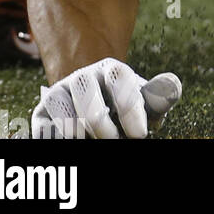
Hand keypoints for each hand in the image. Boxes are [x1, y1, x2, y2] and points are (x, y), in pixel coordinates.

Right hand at [32, 58, 181, 138]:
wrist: (93, 108)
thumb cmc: (124, 108)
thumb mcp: (144, 101)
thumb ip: (159, 96)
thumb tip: (172, 86)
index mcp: (112, 70)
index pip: (119, 79)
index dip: (130, 107)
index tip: (140, 134)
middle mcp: (83, 76)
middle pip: (89, 102)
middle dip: (105, 128)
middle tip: (115, 143)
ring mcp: (59, 92)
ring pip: (67, 121)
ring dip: (83, 137)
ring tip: (94, 141)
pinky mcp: (41, 113)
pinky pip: (47, 133)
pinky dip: (63, 142)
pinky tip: (77, 142)